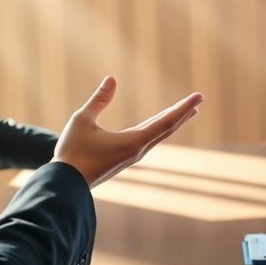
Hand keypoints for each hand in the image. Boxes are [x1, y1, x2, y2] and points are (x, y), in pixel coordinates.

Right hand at [52, 76, 203, 187]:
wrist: (66, 185)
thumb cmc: (73, 152)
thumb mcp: (82, 120)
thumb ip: (99, 100)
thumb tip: (112, 79)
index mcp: (133, 142)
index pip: (165, 122)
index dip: (183, 107)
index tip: (198, 97)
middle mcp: (138, 150)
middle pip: (167, 128)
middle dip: (184, 112)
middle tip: (199, 99)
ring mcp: (132, 156)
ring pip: (160, 135)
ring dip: (174, 121)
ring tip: (188, 111)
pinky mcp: (125, 159)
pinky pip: (150, 140)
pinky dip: (160, 129)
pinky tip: (159, 126)